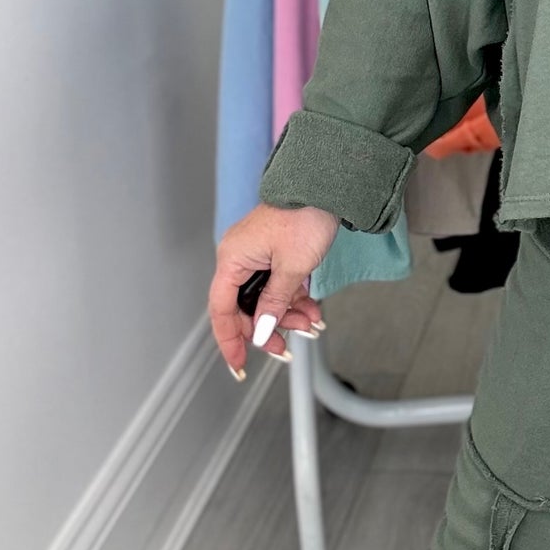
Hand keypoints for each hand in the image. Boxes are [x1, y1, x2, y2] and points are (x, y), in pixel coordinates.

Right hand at [209, 201, 339, 378]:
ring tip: (311, 324)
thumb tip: (261, 332)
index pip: (222, 310)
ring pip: (266, 299)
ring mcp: (258, 256)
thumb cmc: (305, 216)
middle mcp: (240, 258)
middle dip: (268, 329)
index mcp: (233, 259)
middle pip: (245, 308)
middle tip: (287, 349)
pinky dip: (295, 300)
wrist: (327, 186)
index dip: (229, 340)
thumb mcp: (292, 267)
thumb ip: (274, 303)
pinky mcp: (275, 254)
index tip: (239, 364)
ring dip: (287, 316)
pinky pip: (279, 286)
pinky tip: (312, 311)